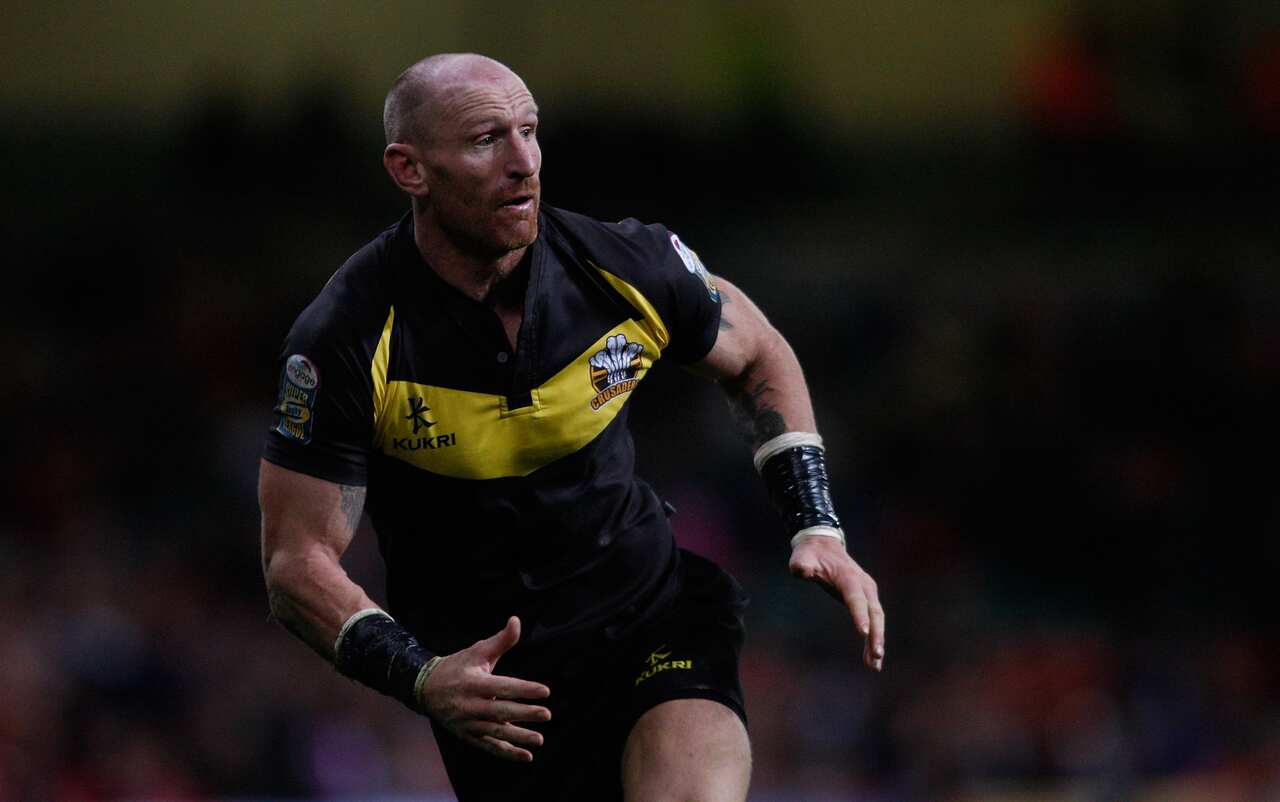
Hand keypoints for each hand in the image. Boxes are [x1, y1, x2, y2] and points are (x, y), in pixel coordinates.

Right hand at [418, 616, 552, 761]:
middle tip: (547, 714)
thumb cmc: (457, 667)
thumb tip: (517, 621)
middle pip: (500, 711)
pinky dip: (507, 753)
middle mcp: (470, 705)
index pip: (502, 687)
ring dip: (518, 737)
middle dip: (524, 714)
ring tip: (539, 740)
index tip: (544, 691)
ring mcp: (468, 722)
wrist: (425, 688)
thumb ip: (501, 640)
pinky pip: (489, 746)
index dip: (523, 689)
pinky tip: (526, 756)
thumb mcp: (477, 651)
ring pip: (495, 733)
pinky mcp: (467, 735)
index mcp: (474, 682)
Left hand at [789, 536, 884, 671]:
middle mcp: (864, 585)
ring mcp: (868, 592)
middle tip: (876, 656)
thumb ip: (802, 564)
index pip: (855, 598)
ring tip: (875, 665)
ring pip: (877, 620)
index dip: (859, 615)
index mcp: (849, 577)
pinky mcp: (867, 599)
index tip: (863, 634)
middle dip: (876, 635)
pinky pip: (873, 621)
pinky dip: (873, 639)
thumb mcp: (801, 557)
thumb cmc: (810, 554)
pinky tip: (872, 658)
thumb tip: (803, 570)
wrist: (823, 545)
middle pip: (874, 612)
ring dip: (877, 642)